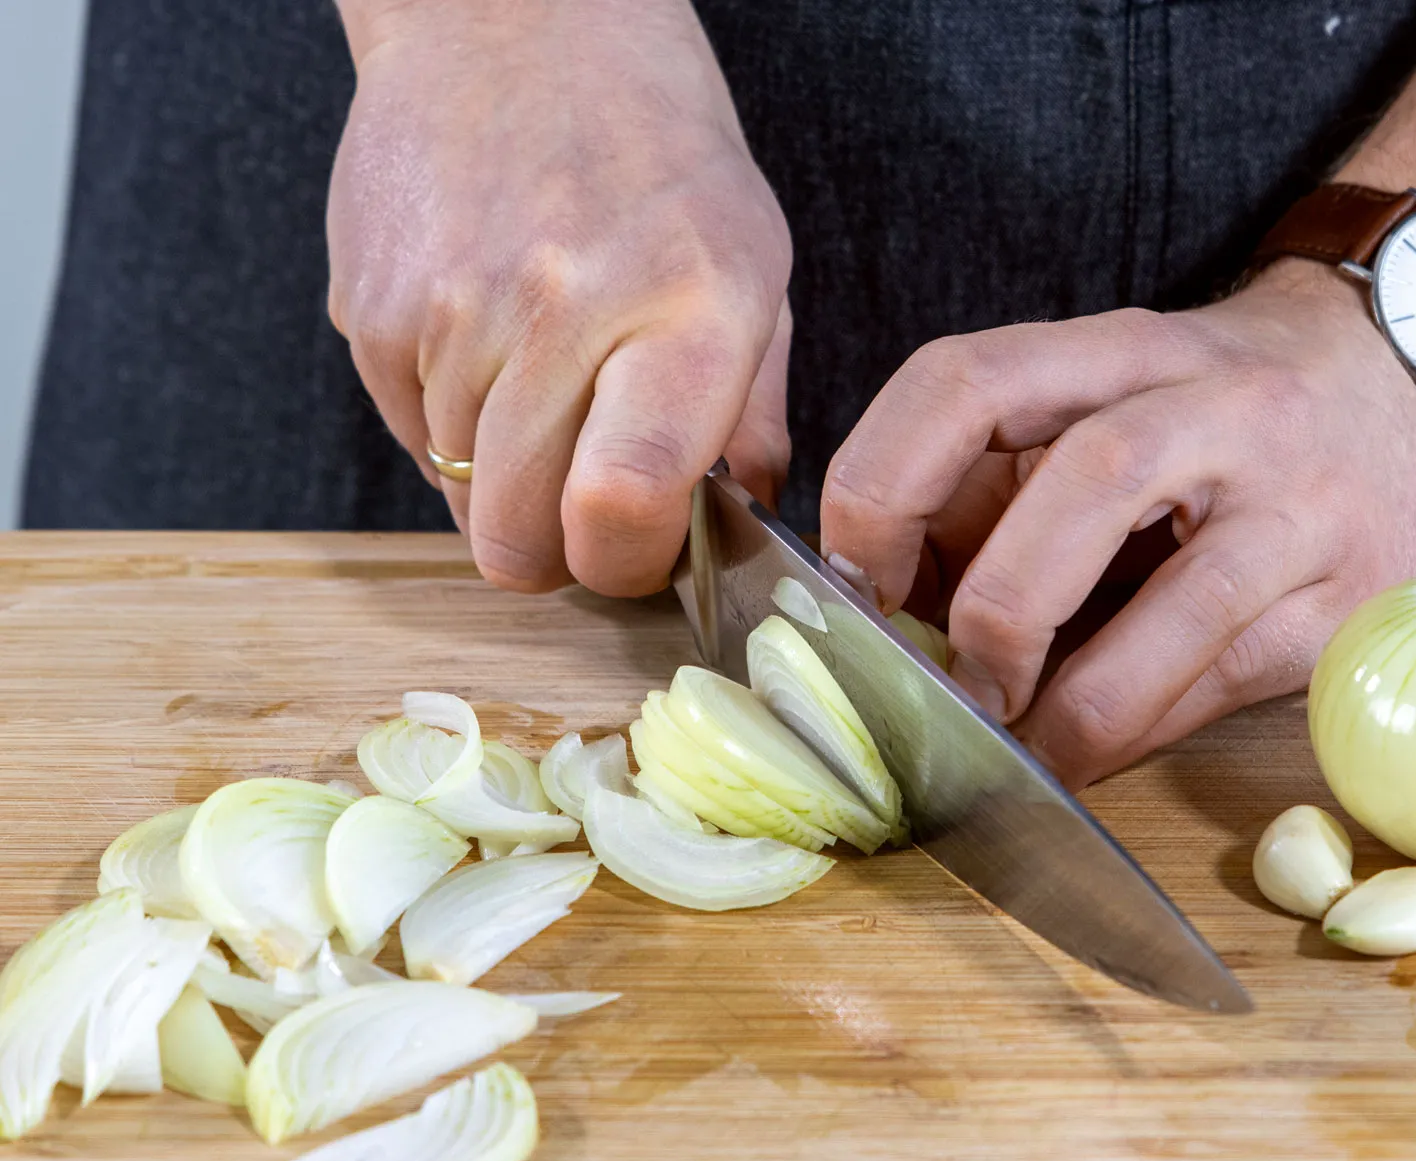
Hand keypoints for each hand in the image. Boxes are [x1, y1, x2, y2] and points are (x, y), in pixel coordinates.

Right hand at [328, 0, 791, 594]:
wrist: (516, 26)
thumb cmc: (655, 153)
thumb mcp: (755, 266)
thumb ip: (755, 408)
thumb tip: (746, 520)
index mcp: (687, 308)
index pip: (625, 502)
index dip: (625, 564)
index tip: (639, 552)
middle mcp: (562, 310)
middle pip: (521, 534)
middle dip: (558, 551)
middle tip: (589, 508)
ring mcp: (452, 312)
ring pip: (461, 497)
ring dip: (504, 483)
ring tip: (547, 394)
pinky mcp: (373, 311)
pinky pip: (410, 439)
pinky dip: (451, 428)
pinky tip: (492, 351)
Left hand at [820, 261, 1415, 787]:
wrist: (1415, 369)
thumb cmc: (1225, 406)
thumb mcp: (1108, 398)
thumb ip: (1004, 482)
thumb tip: (889, 608)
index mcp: (1123, 349)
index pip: (970, 378)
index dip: (882, 483)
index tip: (851, 580)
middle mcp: (1219, 406)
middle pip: (1087, 478)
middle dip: (996, 606)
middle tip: (944, 683)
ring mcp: (1301, 502)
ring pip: (1186, 595)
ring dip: (1073, 698)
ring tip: (1017, 746)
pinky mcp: (1352, 595)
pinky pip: (1229, 678)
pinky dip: (1136, 730)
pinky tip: (1088, 754)